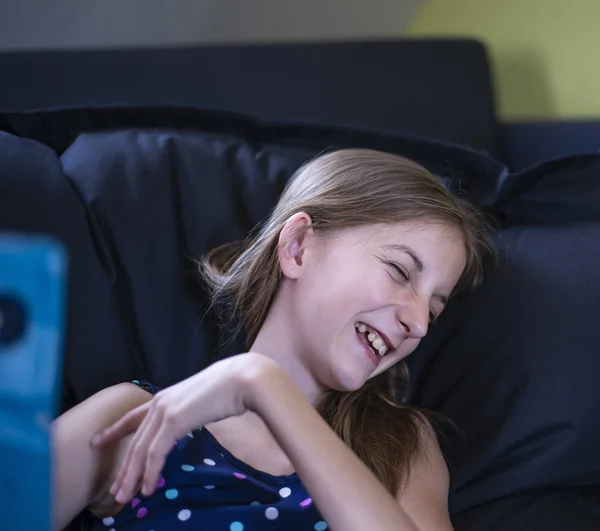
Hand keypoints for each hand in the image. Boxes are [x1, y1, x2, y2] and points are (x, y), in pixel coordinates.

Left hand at [90, 352, 273, 503]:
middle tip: (116, 490)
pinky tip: (148, 488)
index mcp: (165, 397)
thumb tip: (190, 419)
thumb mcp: (201, 401)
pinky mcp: (173, 421)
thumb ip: (189, 411)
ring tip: (126, 497)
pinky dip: (149, 473)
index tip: (98, 441)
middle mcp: (159, 402)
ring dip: (132, 477)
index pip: (133, 417)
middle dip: (125, 468)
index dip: (114, 430)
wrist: (242, 378)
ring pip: (141, 450)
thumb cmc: (229, 387)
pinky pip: (155, 453)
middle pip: (135, 441)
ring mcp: (164, 411)